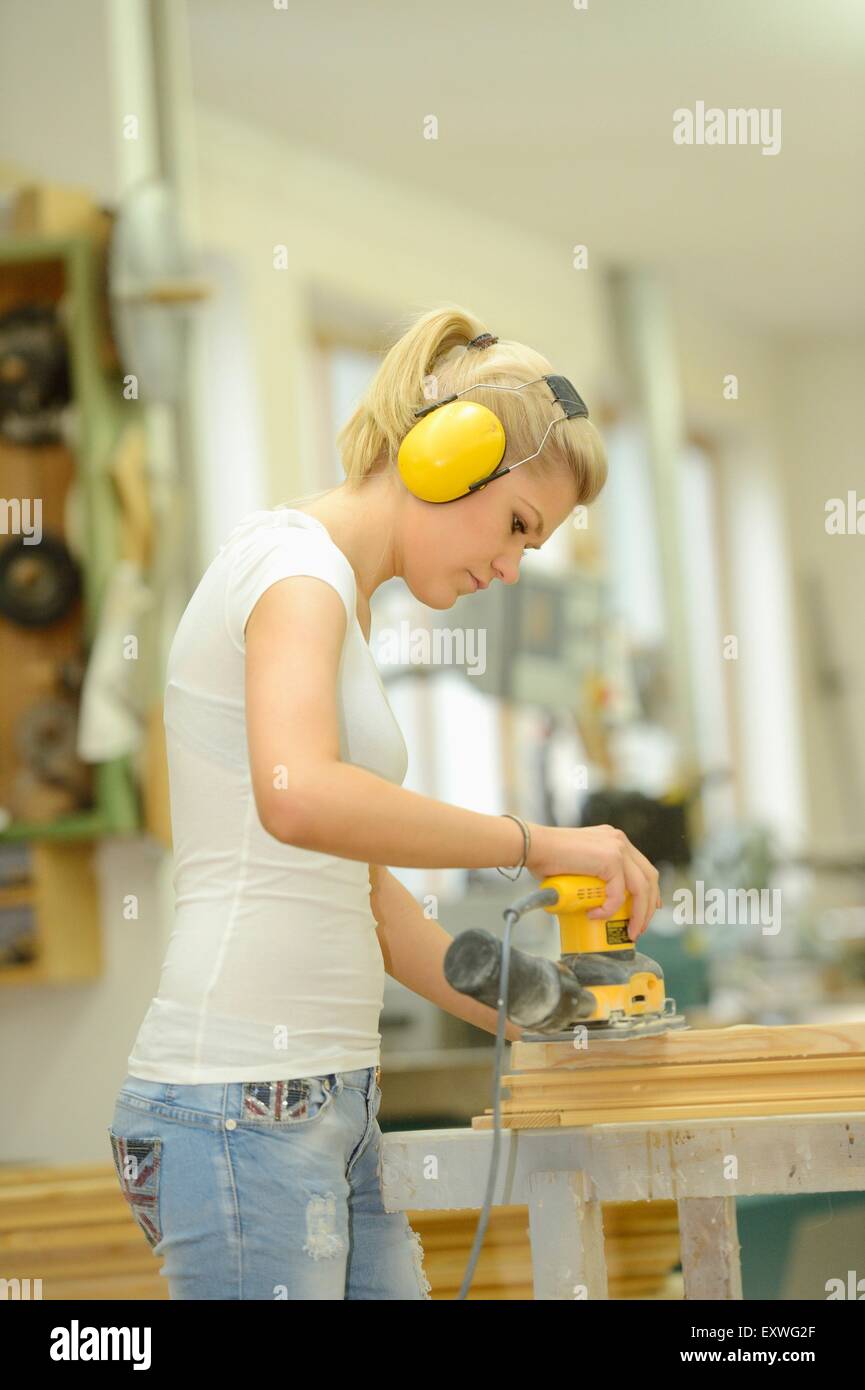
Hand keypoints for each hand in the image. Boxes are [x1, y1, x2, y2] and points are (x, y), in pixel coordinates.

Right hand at [526, 822, 661, 940]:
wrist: (534, 846)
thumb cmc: (547, 858)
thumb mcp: (580, 867)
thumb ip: (593, 878)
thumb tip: (595, 903)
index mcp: (614, 840)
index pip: (642, 867)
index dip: (649, 891)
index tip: (648, 909)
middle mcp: (619, 841)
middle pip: (649, 876)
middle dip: (649, 906)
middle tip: (640, 926)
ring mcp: (617, 848)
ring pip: (642, 887)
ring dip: (639, 914)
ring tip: (630, 931)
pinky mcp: (610, 858)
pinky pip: (618, 893)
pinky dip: (609, 909)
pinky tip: (595, 915)